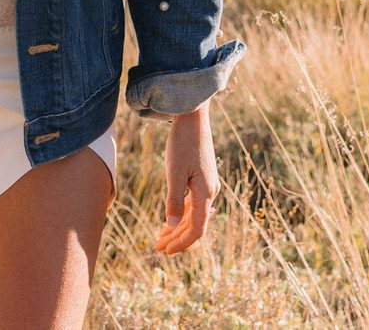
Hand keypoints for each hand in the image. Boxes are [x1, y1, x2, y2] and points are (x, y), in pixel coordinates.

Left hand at [154, 105, 218, 254]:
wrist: (192, 117)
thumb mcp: (175, 172)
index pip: (197, 229)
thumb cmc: (182, 143)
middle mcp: (210, 192)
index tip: (166, 252)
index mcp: (206, 193)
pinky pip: (194, 203)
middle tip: (158, 247)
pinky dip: (182, 213)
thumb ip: (174, 199)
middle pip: (195, 224)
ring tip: (161, 236)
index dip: (182, 243)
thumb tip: (172, 224)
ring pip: (194, 214)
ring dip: (178, 227)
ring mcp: (208, 184)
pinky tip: (171, 218)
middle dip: (177, 238)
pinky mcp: (203, 177)